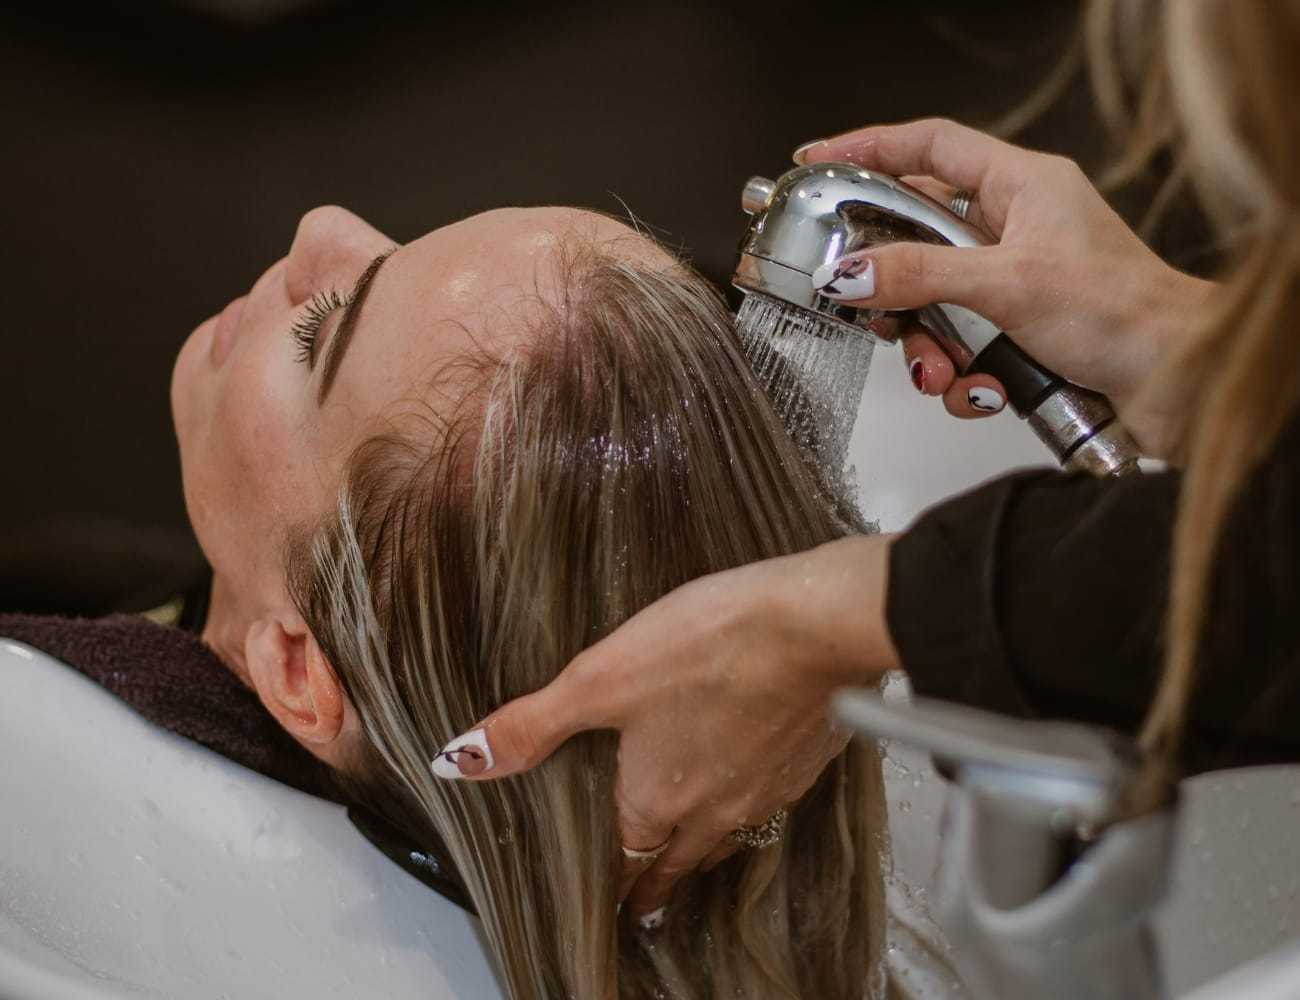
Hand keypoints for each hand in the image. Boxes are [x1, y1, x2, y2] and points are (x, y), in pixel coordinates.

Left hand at [428, 534, 899, 919]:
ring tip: (693, 852)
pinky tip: (751, 780)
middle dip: (658, 880)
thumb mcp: (601, 678)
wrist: (814, 627)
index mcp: (656, 800)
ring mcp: (765, 791)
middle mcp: (712, 810)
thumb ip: (532, 725)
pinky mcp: (803, 762)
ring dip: (704, 849)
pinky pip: (768, 802)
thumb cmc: (708, 647)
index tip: (613, 904)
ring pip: (727, 837)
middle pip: (679, 861)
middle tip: (647, 898)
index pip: (629, 863)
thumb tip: (459, 762)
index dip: (616, 885)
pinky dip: (750, 804)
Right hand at [796, 118, 1214, 458]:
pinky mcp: (1017, 333)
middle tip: (870, 307)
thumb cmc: (1126, 313)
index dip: (871, 148)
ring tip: (942, 372)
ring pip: (933, 306)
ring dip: (928, 348)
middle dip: (894, 288)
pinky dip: (960, 378)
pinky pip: (959, 349)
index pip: (931, 146)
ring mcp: (1015, 283)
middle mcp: (1016, 229)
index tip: (819, 162)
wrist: (1178, 382)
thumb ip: (921, 276)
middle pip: (918, 239)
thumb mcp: (1007, 284)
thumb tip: (851, 273)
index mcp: (1022, 186)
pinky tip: (981, 391)